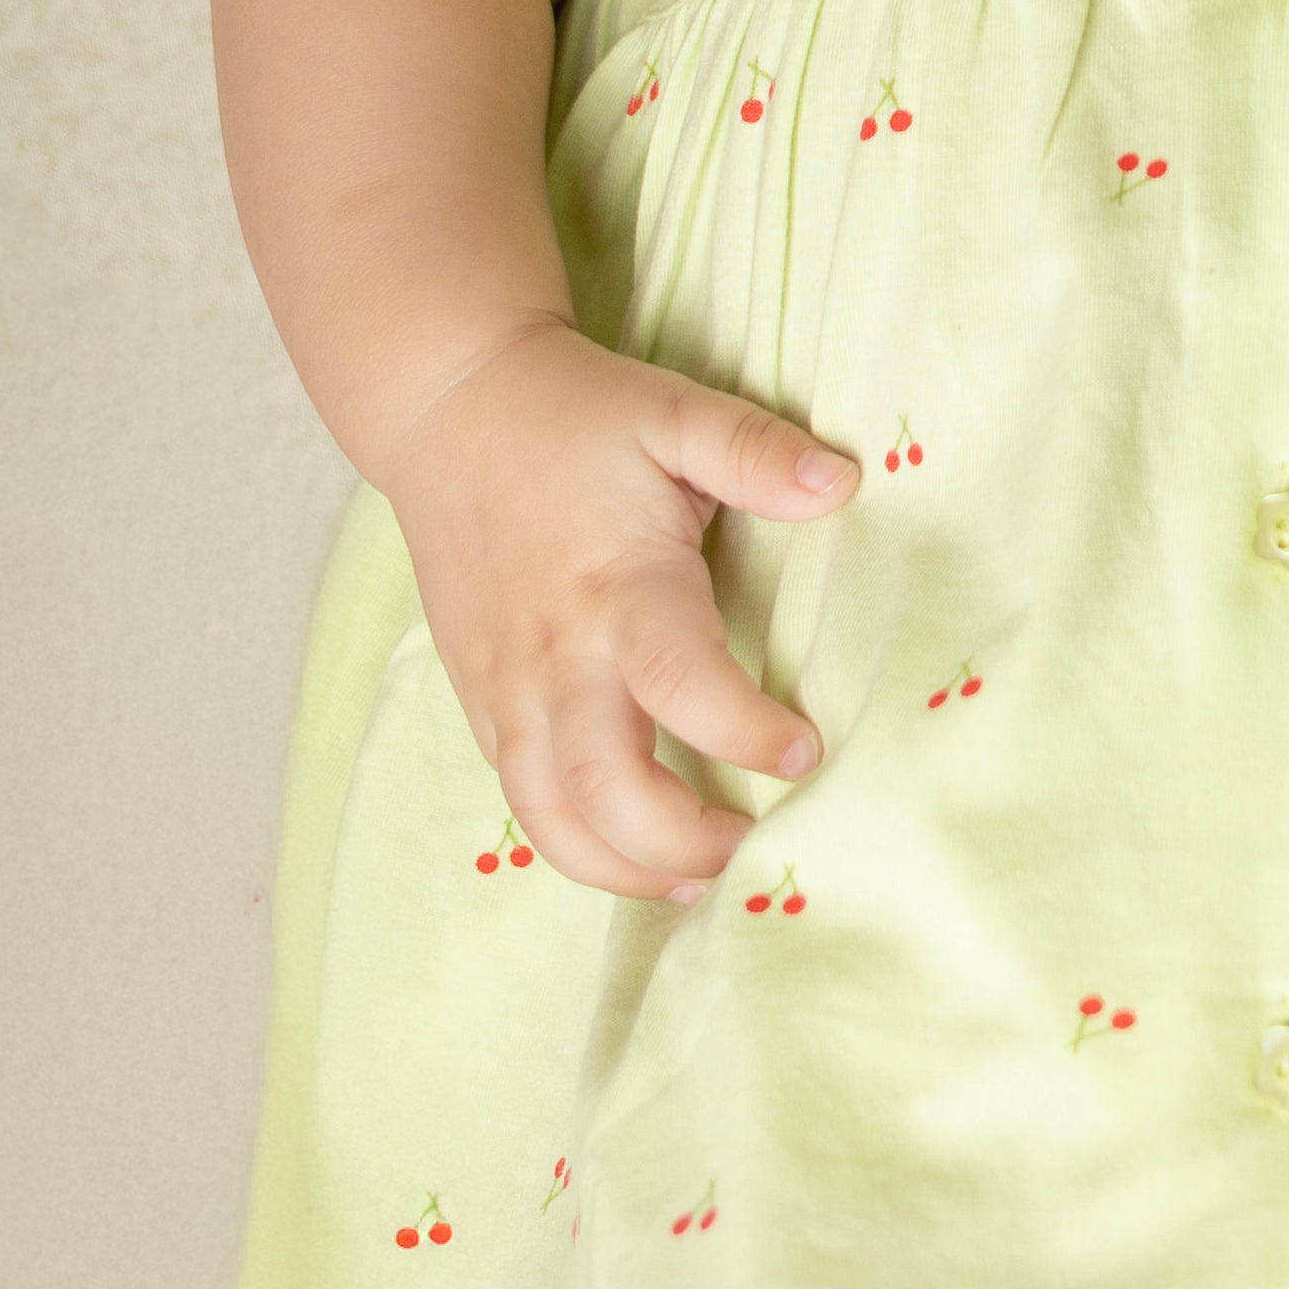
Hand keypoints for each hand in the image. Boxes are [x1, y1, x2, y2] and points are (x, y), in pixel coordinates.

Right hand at [379, 318, 859, 904]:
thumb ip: (754, 450)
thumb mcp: (673, 410)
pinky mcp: (481, 703)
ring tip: (696, 878)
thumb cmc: (572, 417)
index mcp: (616, 585)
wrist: (445, 412)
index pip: (679, 684)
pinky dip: (575, 845)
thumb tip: (842, 483)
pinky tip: (633, 855)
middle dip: (681, 841)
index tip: (803, 749)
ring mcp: (508, 689)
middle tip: (752, 844)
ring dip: (624, 869)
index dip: (745, 732)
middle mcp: (556, 655)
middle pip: (604, 787)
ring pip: (552, 818)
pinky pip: (522, 800)